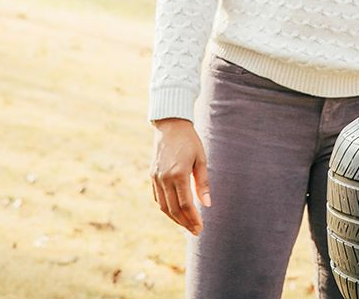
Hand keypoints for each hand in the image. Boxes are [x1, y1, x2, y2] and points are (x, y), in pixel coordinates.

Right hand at [151, 118, 209, 234]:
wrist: (170, 127)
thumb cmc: (190, 141)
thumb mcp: (201, 159)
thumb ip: (203, 183)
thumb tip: (207, 205)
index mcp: (179, 174)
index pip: (186, 204)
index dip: (193, 218)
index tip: (200, 228)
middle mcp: (165, 178)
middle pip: (174, 209)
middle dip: (185, 223)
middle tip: (195, 231)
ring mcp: (156, 178)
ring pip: (164, 206)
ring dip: (175, 218)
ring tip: (186, 224)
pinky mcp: (152, 176)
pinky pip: (158, 198)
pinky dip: (166, 208)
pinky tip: (176, 211)